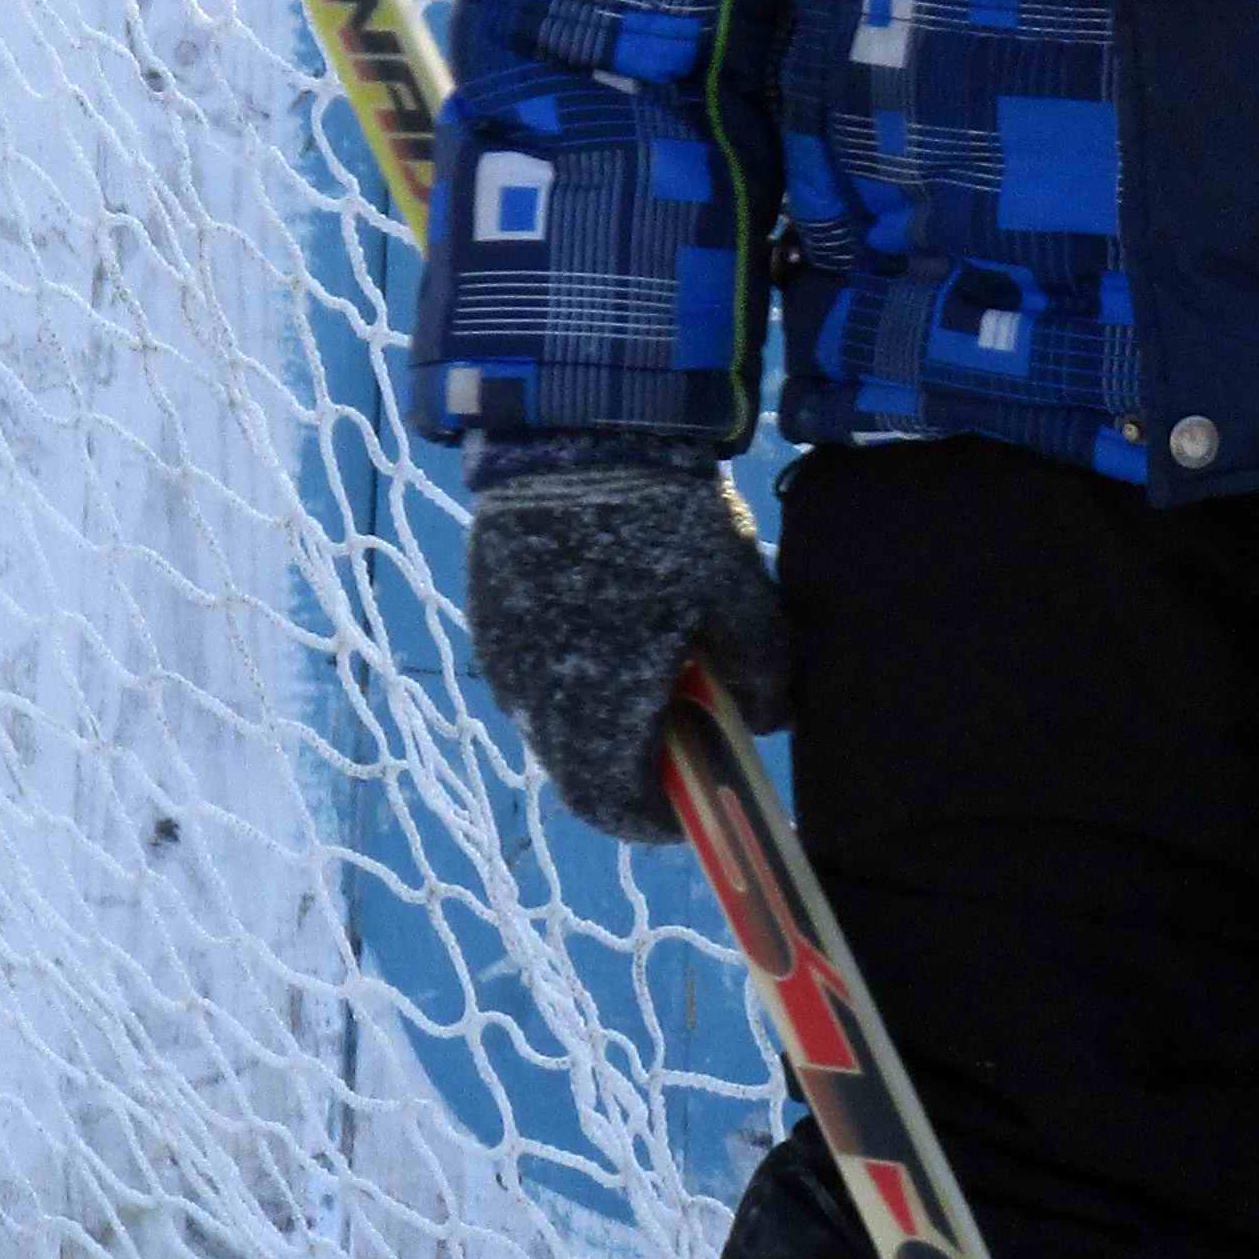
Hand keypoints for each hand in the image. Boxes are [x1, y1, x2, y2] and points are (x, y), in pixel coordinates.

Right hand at [465, 434, 792, 841]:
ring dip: (597, 719)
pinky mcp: (489, 616)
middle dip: (631, 768)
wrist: (581, 440)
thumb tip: (769, 721)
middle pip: (579, 770)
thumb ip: (762, 674)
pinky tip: (611, 629)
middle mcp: (536, 700)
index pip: (613, 806)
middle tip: (678, 738)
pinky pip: (530, 674)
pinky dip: (570, 676)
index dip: (655, 819)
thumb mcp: (742, 601)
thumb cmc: (670, 528)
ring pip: (551, 723)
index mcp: (597, 711)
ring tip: (649, 672)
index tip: (692, 805)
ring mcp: (504, 658)